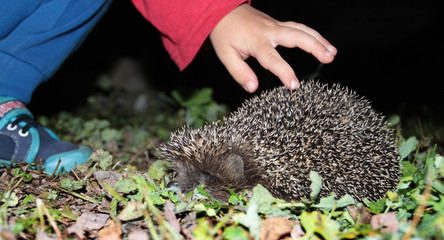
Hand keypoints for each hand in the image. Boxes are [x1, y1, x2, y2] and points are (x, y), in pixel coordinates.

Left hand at [209, 4, 336, 92]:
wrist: (223, 11)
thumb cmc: (225, 35)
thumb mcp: (226, 55)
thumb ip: (240, 73)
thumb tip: (253, 88)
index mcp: (256, 41)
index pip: (272, 59)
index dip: (284, 72)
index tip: (294, 85)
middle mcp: (269, 31)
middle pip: (296, 36)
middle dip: (314, 47)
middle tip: (329, 58)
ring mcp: (275, 25)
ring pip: (301, 29)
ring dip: (319, 40)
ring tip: (332, 53)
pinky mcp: (278, 24)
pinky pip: (299, 28)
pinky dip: (313, 34)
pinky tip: (323, 43)